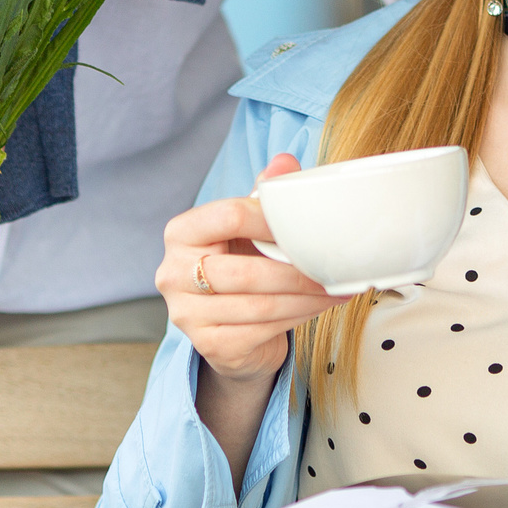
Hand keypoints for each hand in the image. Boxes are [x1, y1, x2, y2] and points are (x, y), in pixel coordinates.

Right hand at [157, 154, 347, 385]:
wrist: (229, 329)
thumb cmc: (239, 265)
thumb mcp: (246, 227)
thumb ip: (262, 194)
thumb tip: (285, 162)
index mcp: (180, 233)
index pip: (226, 217)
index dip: (270, 219)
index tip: (305, 224)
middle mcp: (173, 274)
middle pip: (245, 270)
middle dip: (297, 271)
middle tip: (333, 268)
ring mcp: (187, 314)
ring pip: (260, 305)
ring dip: (306, 297)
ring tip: (335, 287)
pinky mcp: (209, 345)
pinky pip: (263, 330)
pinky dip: (298, 317)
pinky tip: (317, 307)